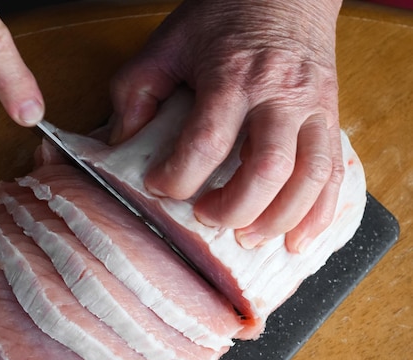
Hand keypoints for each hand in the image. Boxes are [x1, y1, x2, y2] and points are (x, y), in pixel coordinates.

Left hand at [109, 0, 343, 252]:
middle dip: (233, 208)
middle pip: (266, 168)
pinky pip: (336, 173)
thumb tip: (121, 143)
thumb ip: (137, 91)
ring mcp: (312, 107)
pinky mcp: (330, 117)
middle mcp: (279, 94)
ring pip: (310, 177)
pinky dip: (319, 213)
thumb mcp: (167, 44)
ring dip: (278, 218)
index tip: (159, 185)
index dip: (178, 176)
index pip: (206, 142)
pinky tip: (298, 238)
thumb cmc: (224, 15)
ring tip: (247, 237)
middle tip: (206, 217)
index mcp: (232, 75)